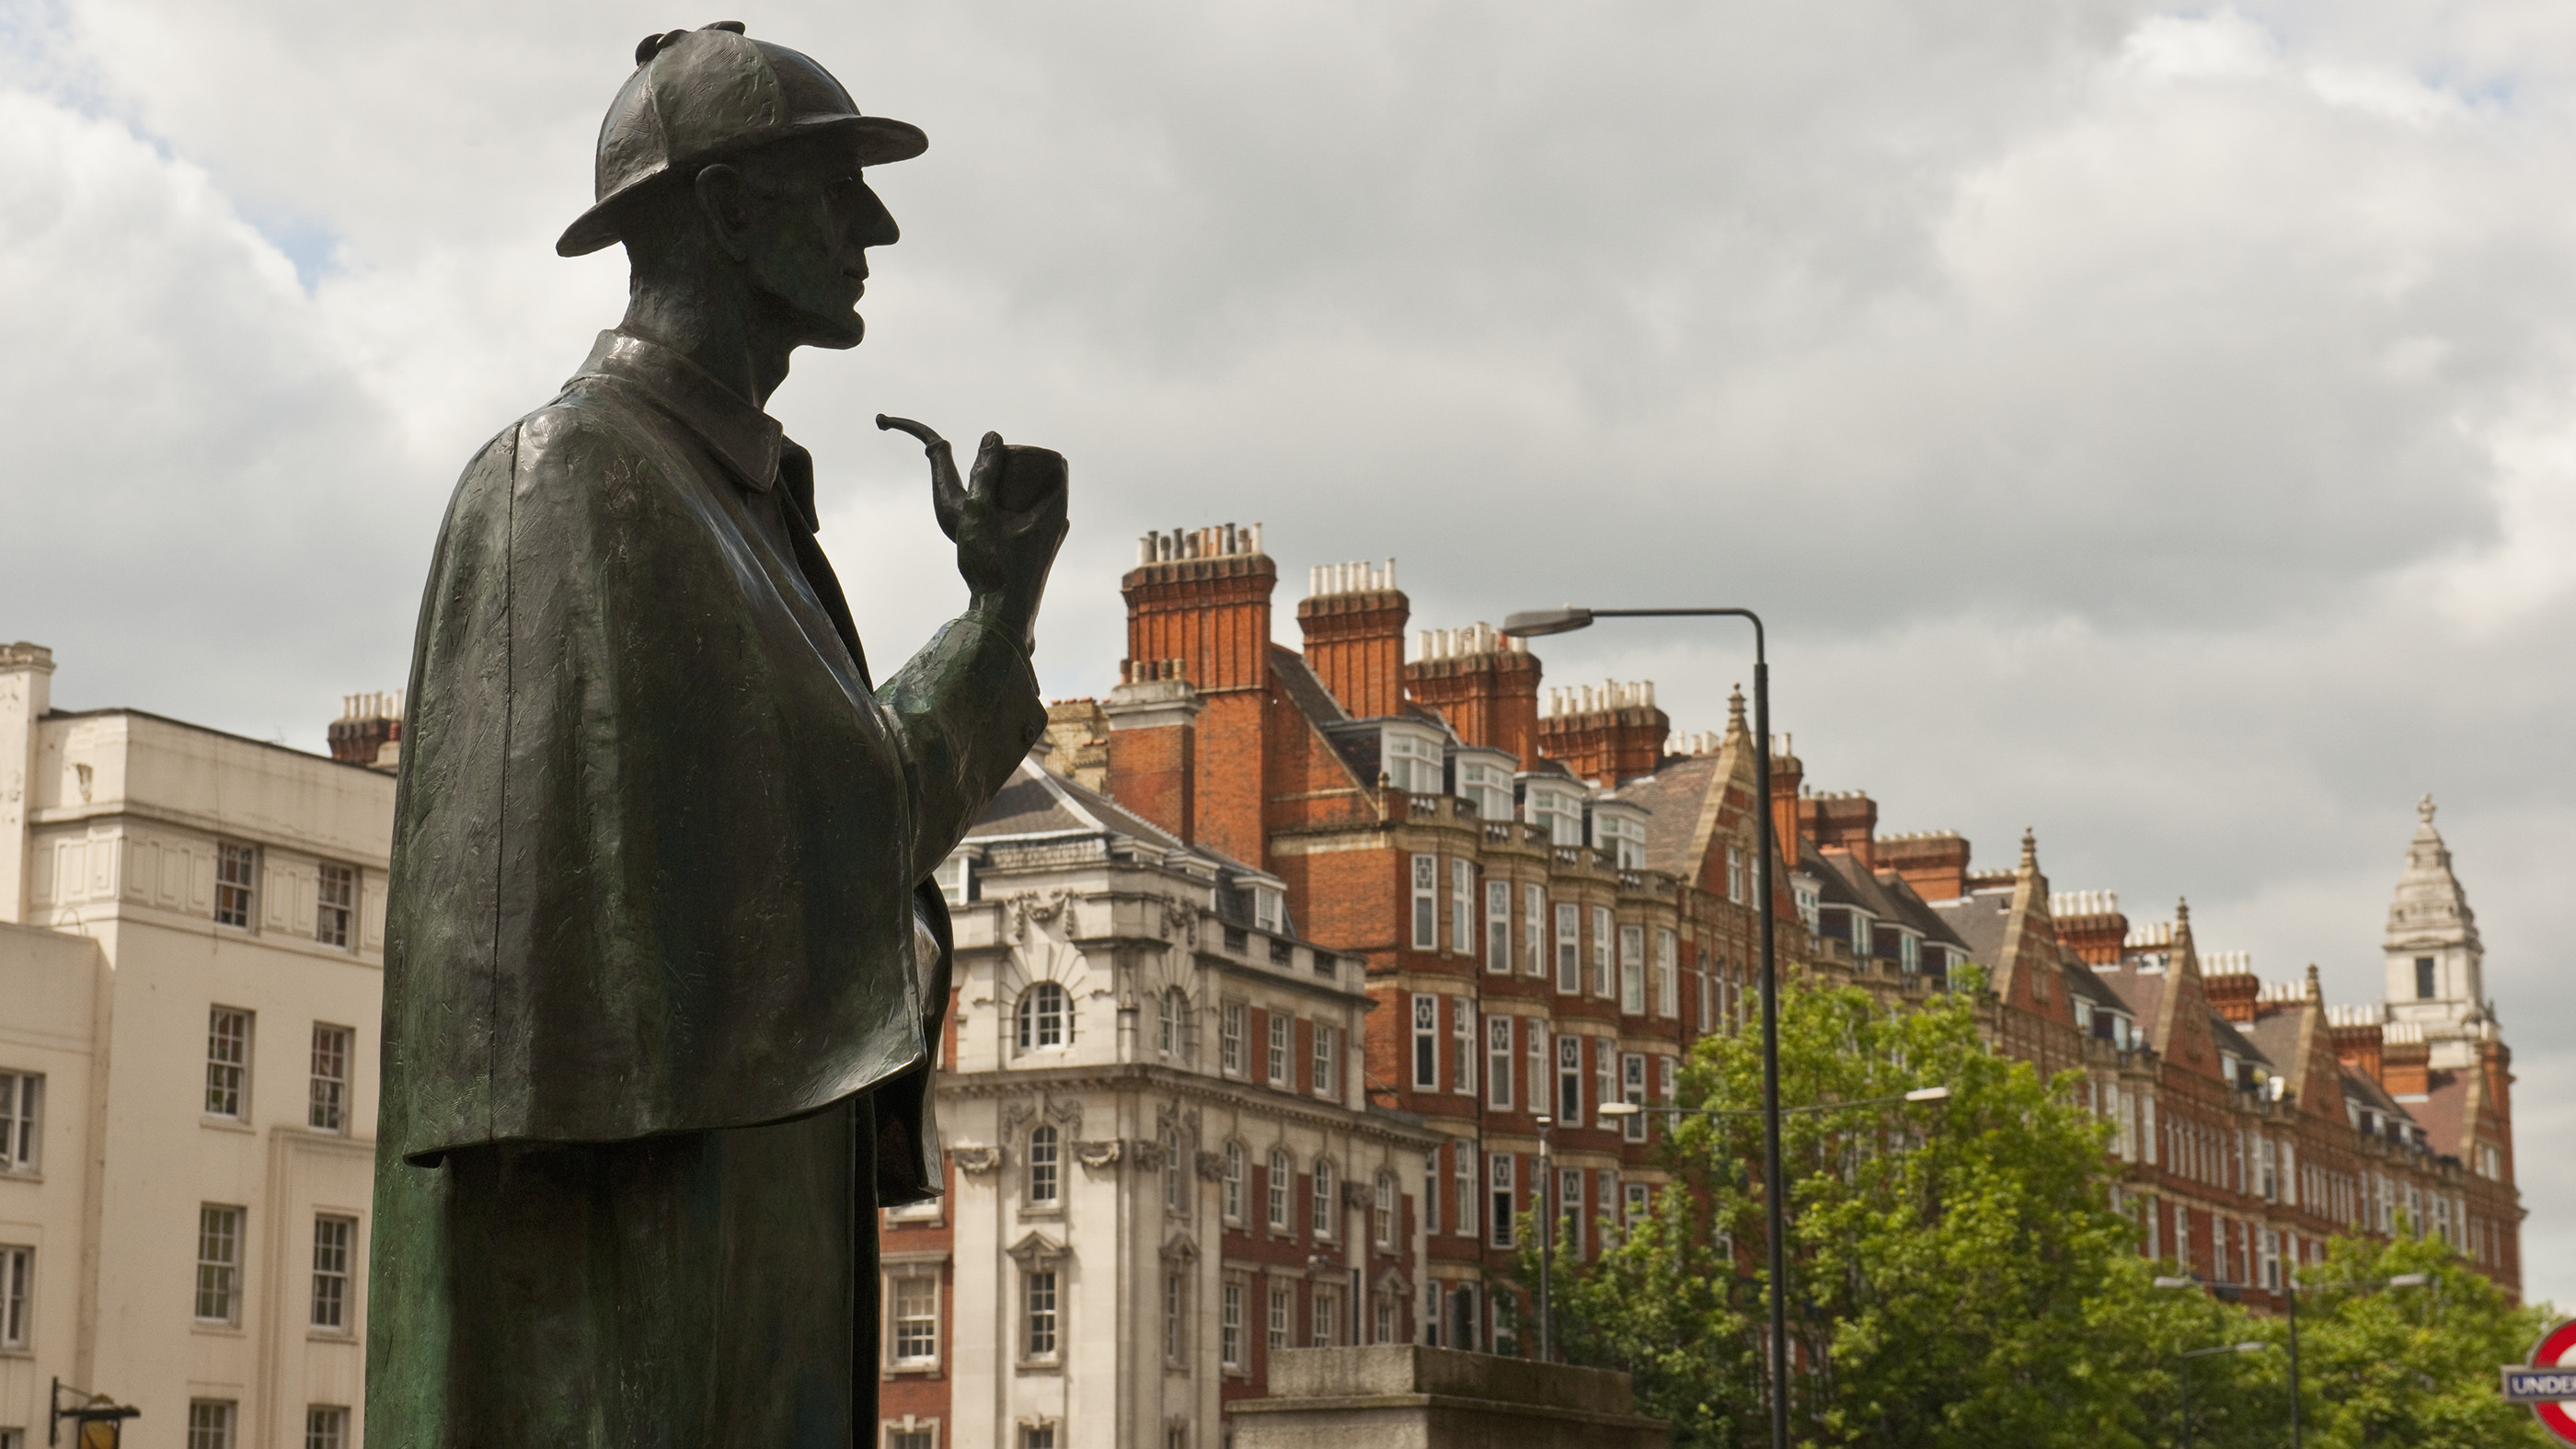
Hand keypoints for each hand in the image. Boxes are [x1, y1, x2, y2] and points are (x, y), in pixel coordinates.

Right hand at [957, 431, 1067, 649]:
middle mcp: (1060, 523)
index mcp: (1056, 509)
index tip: (1003, 458)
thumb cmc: (991, 568)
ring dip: (1017, 492)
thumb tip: (993, 436)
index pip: (1056, 463)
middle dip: (1021, 471)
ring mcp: (1052, 541)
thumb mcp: (979, 514)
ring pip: (1040, 503)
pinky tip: (994, 518)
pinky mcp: (1041, 555)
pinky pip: (1033, 520)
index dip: (1030, 453)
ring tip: (987, 494)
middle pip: (1047, 482)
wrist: (1002, 620)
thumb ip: (984, 475)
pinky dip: (1016, 511)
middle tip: (991, 472)